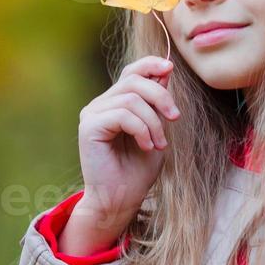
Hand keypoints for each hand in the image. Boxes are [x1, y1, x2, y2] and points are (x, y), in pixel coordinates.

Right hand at [75, 54, 179, 229]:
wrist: (121, 199)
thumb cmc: (138, 170)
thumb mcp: (156, 130)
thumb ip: (157, 103)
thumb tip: (165, 71)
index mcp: (115, 103)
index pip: (131, 72)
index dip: (150, 64)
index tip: (170, 68)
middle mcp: (101, 105)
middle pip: (134, 81)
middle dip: (161, 96)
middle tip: (175, 118)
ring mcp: (92, 114)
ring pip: (131, 99)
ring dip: (153, 122)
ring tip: (160, 144)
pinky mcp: (89, 127)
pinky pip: (123, 115)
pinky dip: (142, 130)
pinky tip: (147, 146)